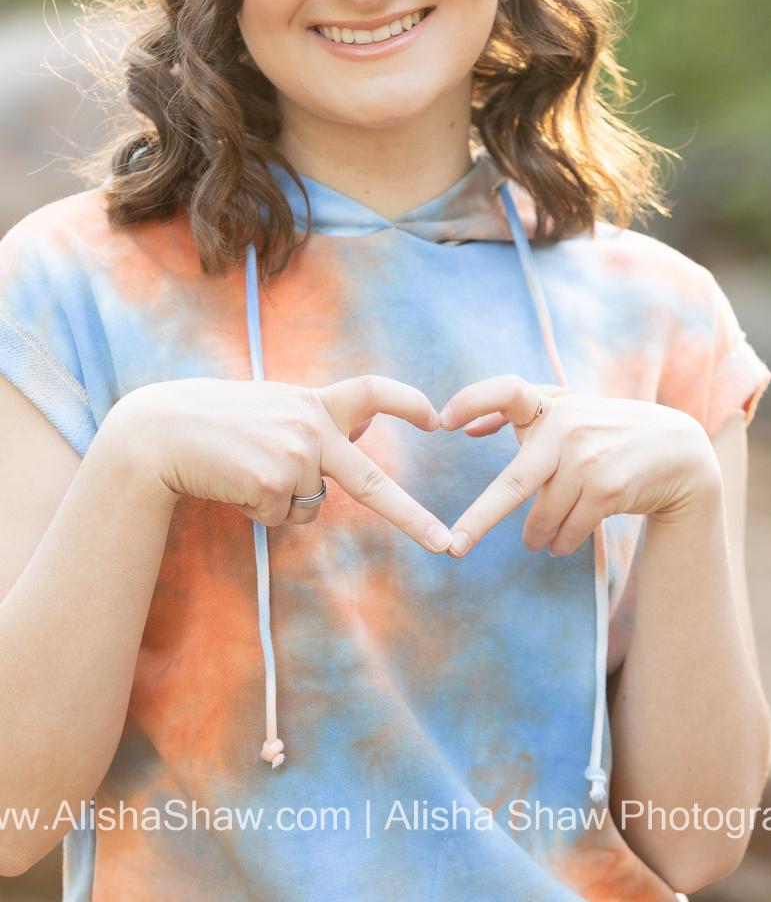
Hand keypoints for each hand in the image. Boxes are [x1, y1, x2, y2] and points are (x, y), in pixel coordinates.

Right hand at [113, 375, 453, 552]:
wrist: (161, 433)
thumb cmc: (216, 420)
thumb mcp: (273, 404)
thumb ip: (316, 417)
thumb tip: (364, 429)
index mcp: (314, 403)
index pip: (372, 391)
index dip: (408, 402)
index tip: (436, 419)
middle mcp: (312, 428)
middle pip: (371, 482)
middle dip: (411, 517)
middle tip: (444, 544)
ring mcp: (295, 457)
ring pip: (310, 507)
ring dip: (281, 501)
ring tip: (244, 470)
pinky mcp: (273, 485)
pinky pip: (281, 517)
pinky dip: (259, 510)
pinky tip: (233, 483)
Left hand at [439, 376, 720, 557]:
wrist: (677, 451)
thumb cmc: (606, 430)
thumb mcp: (569, 408)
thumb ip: (519, 412)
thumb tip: (467, 429)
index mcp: (551, 405)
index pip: (506, 390)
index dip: (472, 400)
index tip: (441, 422)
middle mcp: (568, 427)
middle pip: (513, 482)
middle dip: (480, 518)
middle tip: (455, 546)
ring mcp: (588, 459)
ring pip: (543, 515)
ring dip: (537, 535)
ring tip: (536, 541)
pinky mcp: (608, 489)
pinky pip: (569, 529)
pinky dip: (561, 542)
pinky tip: (560, 543)